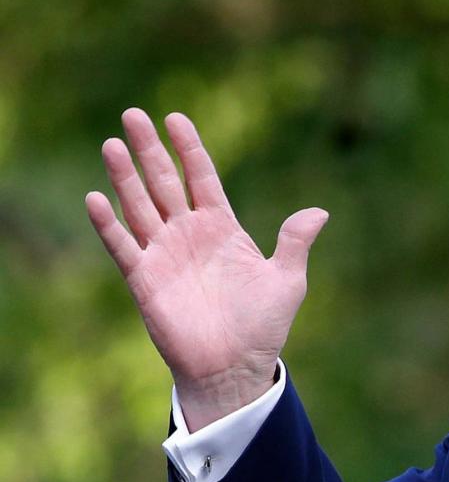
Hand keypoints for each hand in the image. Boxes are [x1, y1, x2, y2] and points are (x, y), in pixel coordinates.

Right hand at [85, 108, 328, 430]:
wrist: (236, 367)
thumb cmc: (263, 326)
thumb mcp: (287, 280)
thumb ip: (295, 243)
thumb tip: (320, 212)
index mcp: (223, 228)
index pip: (202, 178)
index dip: (189, 148)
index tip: (176, 117)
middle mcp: (189, 235)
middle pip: (165, 182)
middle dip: (150, 150)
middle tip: (133, 114)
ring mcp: (164, 254)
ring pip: (140, 206)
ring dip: (125, 177)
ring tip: (113, 143)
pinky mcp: (144, 280)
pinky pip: (123, 246)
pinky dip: (109, 224)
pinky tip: (96, 198)